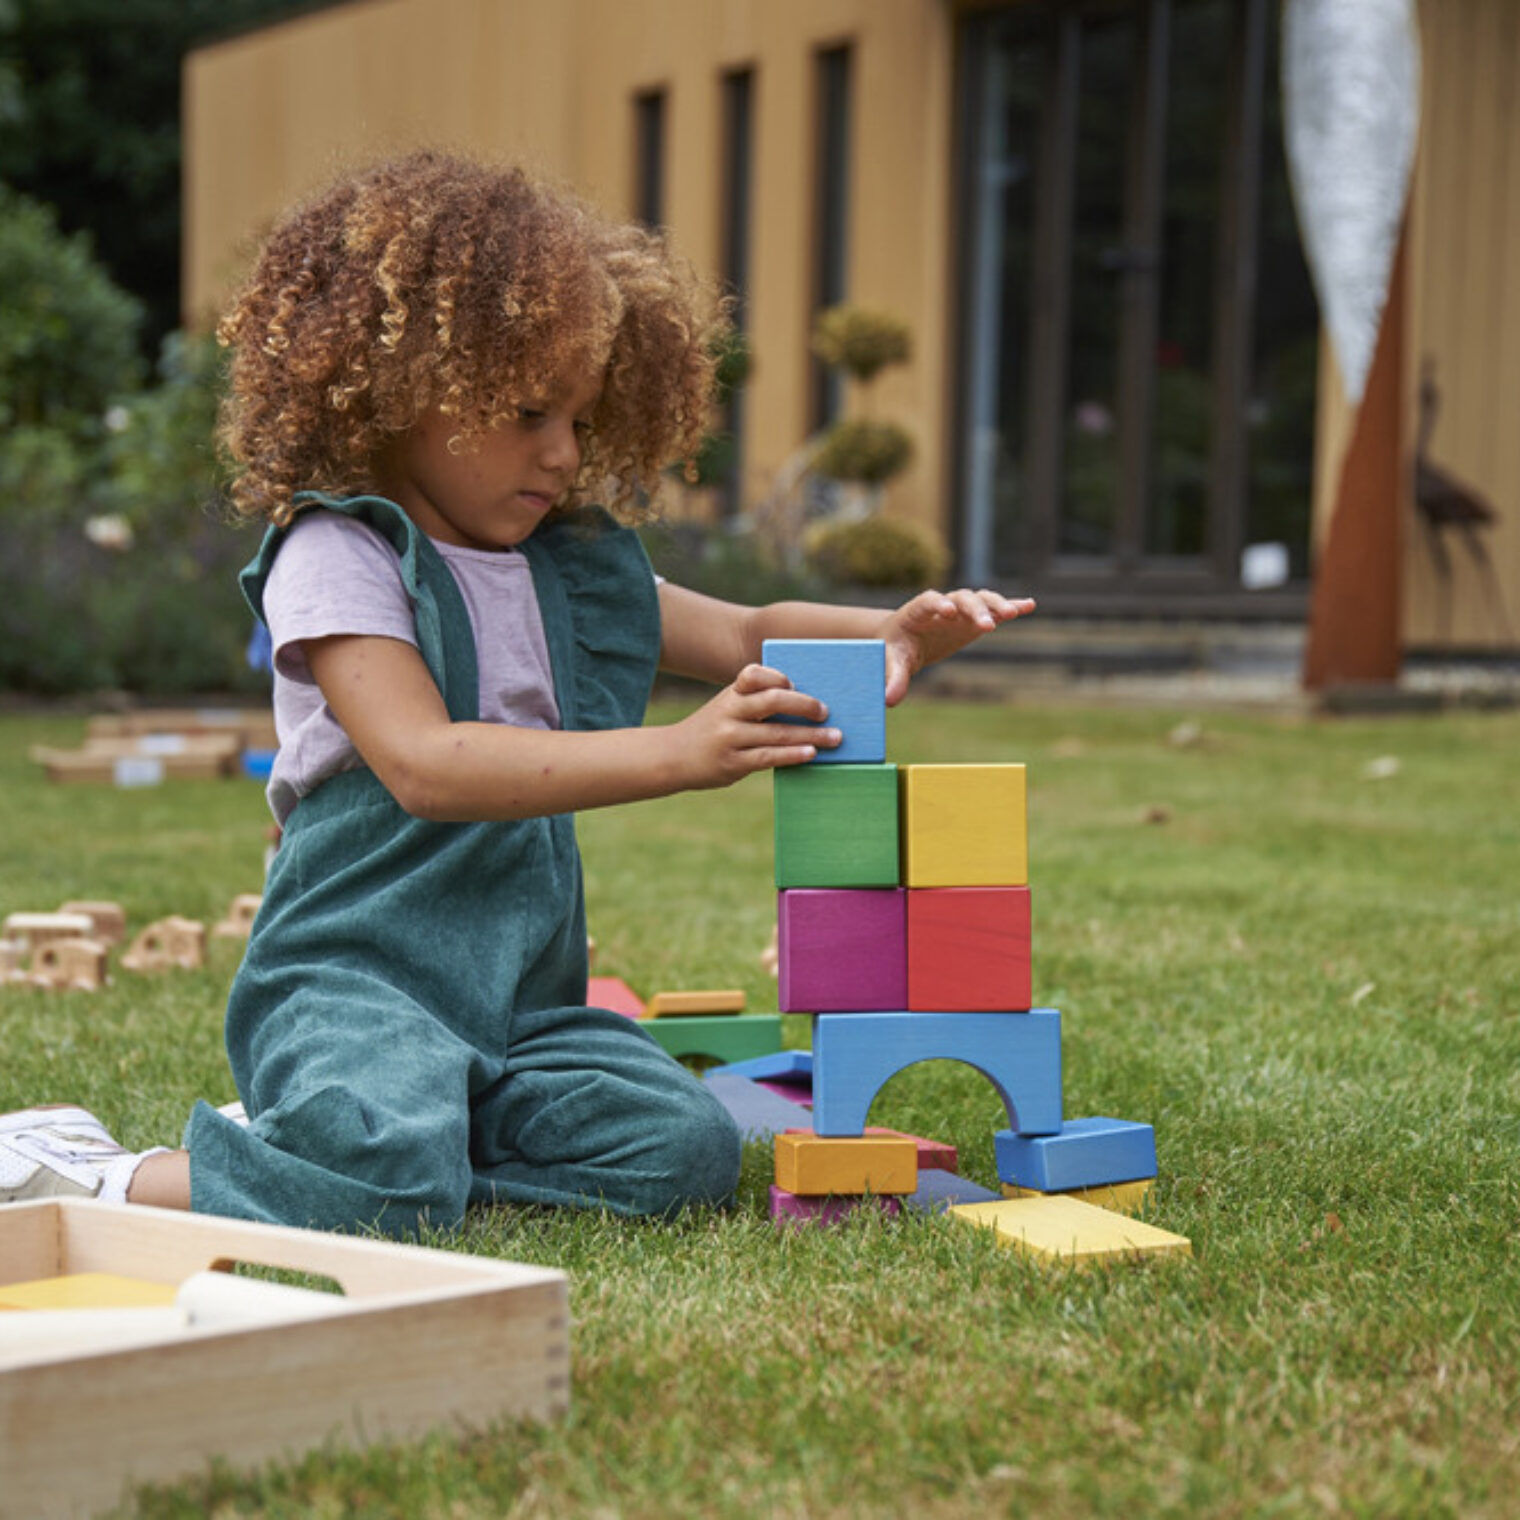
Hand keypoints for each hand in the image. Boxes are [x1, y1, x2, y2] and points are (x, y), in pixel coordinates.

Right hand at [671, 663, 840, 788]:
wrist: (672, 757)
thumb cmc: (712, 730)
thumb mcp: (726, 708)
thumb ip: (755, 703)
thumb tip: (807, 705)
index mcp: (730, 693)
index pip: (752, 675)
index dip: (775, 676)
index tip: (794, 682)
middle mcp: (728, 712)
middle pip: (771, 701)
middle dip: (803, 704)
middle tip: (826, 711)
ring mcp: (729, 738)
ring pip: (776, 733)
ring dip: (810, 735)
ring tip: (835, 737)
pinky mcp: (732, 763)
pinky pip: (768, 757)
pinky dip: (793, 754)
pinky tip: (811, 753)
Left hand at [878, 589, 1035, 705]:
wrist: (903, 640)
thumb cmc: (894, 649)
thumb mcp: (891, 662)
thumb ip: (892, 678)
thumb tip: (889, 701)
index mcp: (917, 612)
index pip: (928, 601)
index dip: (937, 603)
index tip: (948, 610)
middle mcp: (942, 605)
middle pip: (961, 599)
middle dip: (974, 610)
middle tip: (987, 625)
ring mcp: (960, 610)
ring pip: (980, 599)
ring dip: (995, 605)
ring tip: (1012, 614)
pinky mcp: (973, 619)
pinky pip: (993, 609)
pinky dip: (1011, 606)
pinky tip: (1028, 606)